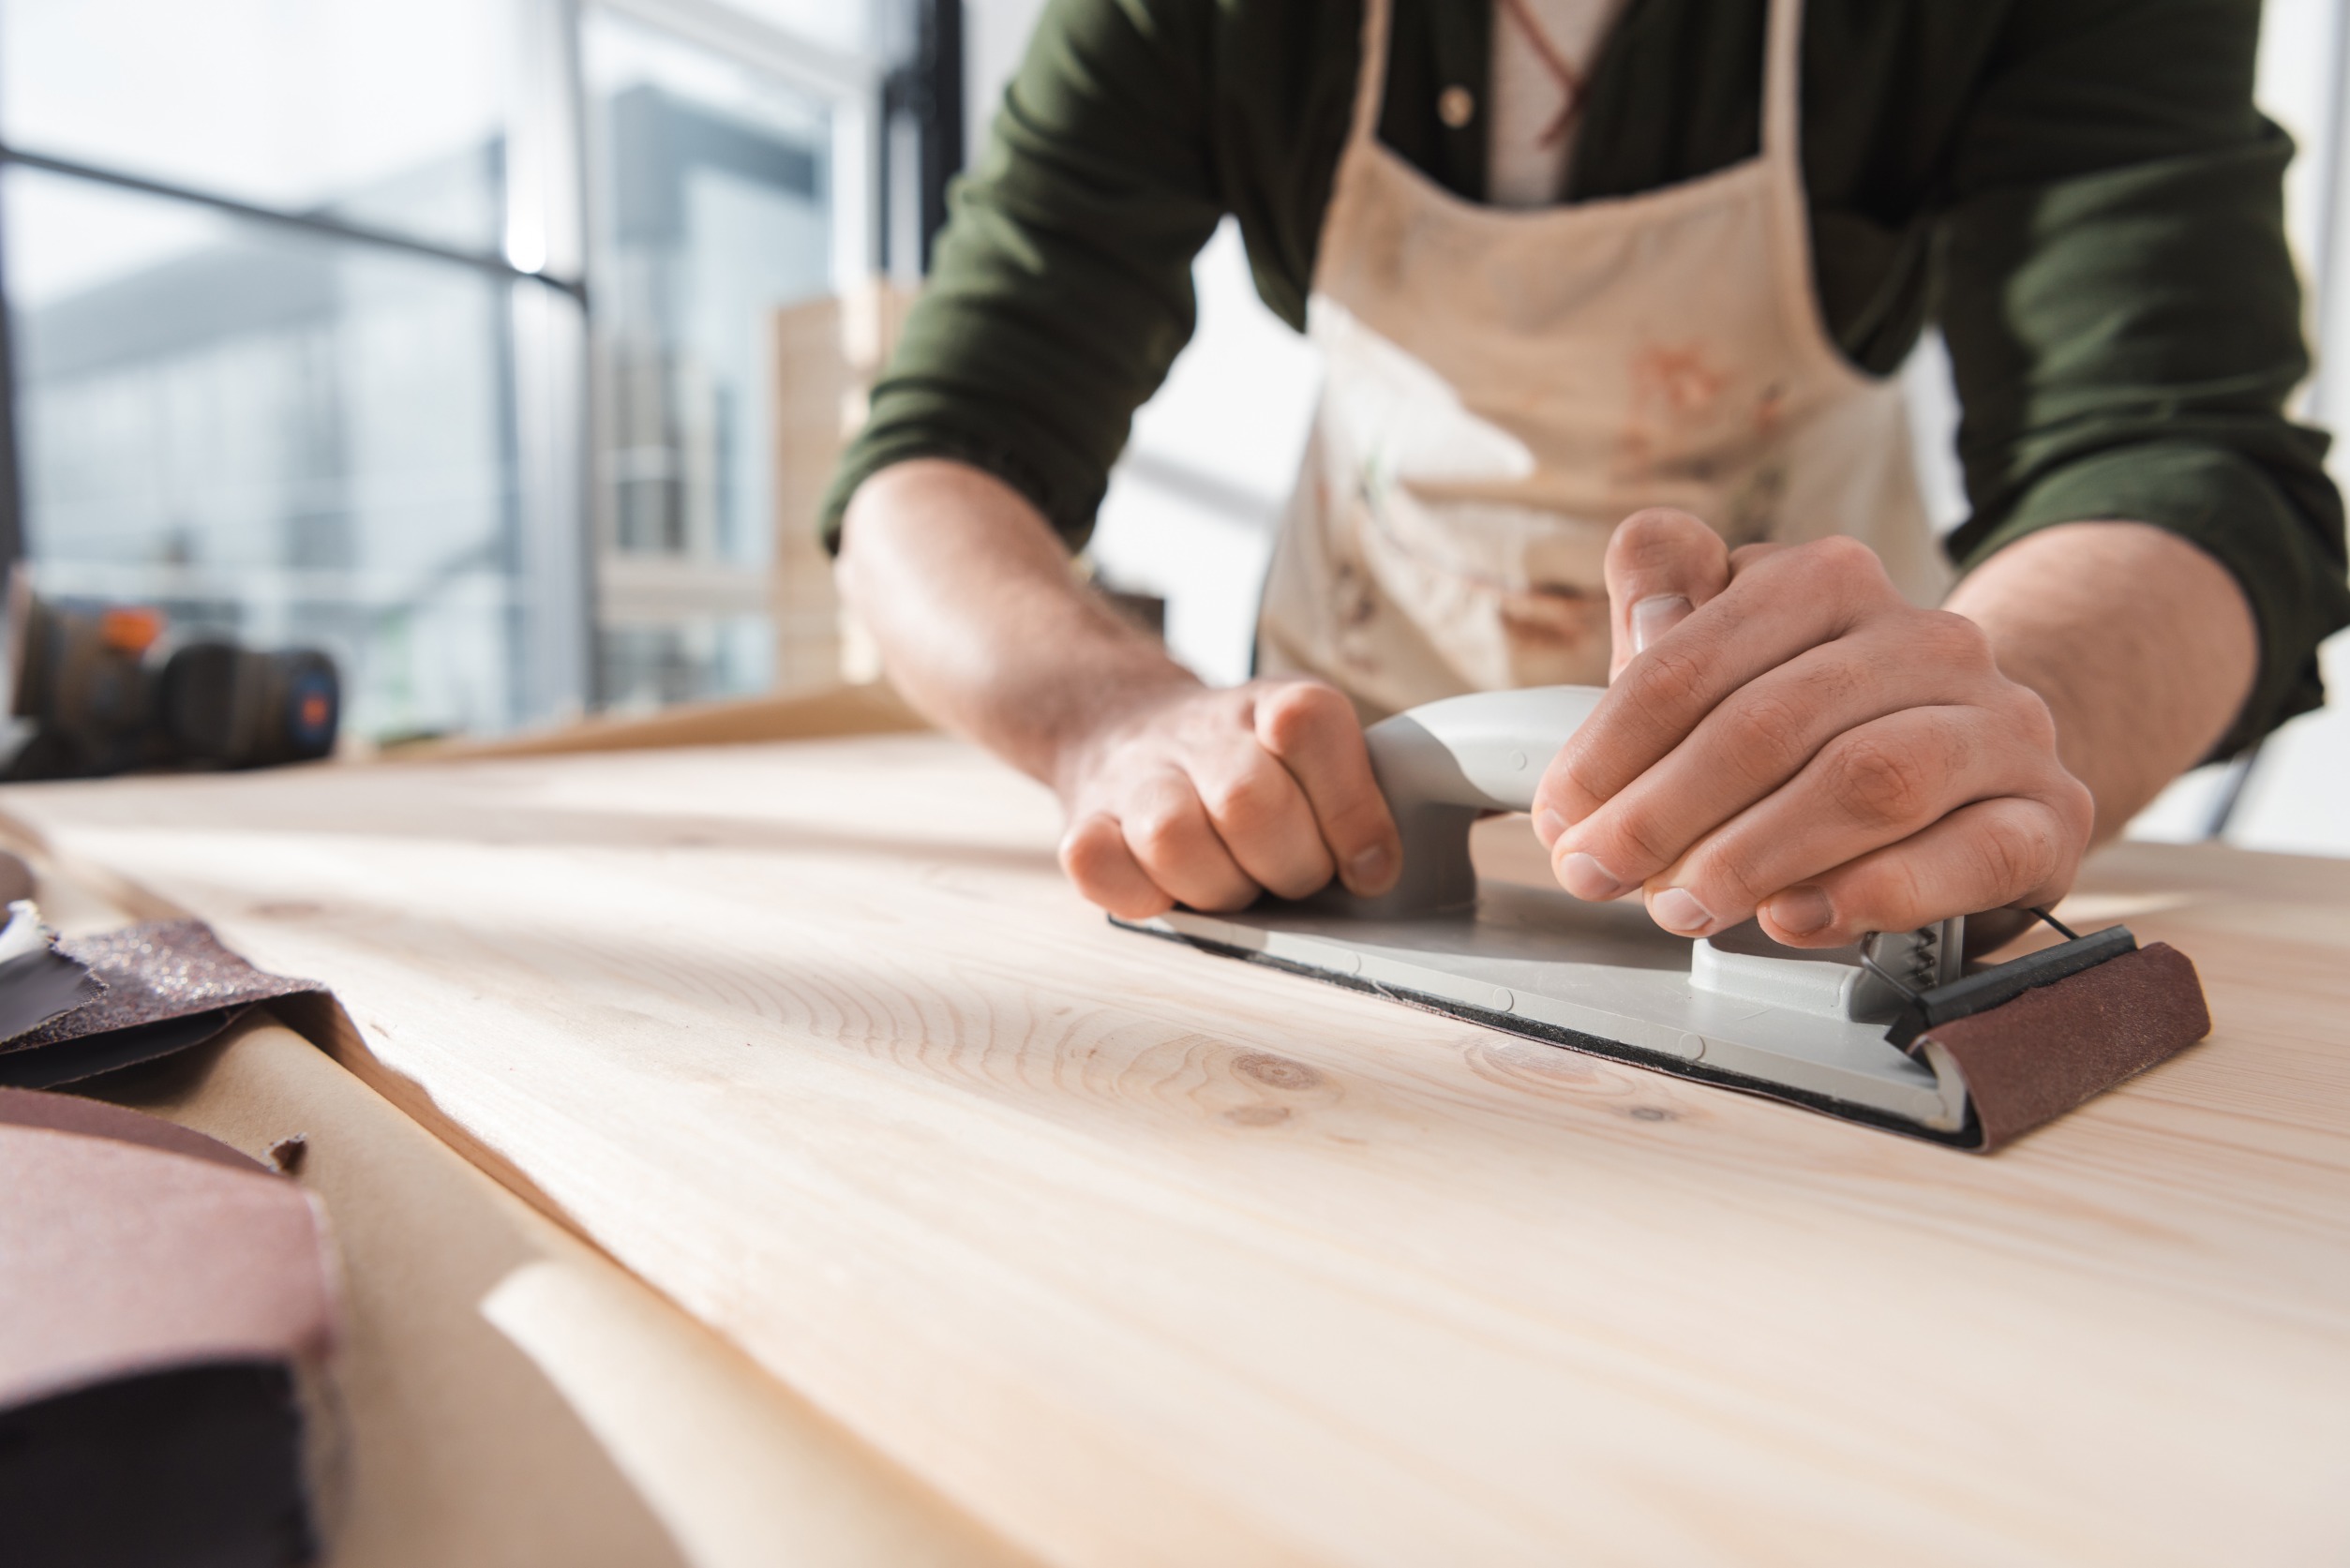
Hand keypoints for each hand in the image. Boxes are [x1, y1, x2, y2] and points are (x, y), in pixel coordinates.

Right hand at [1055, 677, 1403, 918]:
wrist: (1123, 727)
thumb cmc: (1245, 766)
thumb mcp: (1314, 757)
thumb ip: (1358, 798)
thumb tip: (1375, 870)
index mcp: (1273, 705)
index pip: (1310, 725)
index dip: (1350, 811)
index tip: (1367, 869)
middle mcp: (1202, 731)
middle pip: (1248, 800)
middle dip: (1288, 866)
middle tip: (1292, 875)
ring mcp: (1136, 774)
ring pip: (1172, 836)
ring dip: (1216, 886)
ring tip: (1231, 882)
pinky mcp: (1083, 821)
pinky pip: (1095, 864)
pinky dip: (1135, 891)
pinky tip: (1163, 887)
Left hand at [1531, 510, 2095, 945]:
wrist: (1974, 755)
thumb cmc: (1816, 711)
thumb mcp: (1728, 645)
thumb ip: (1670, 605)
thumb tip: (1647, 606)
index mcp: (1827, 580)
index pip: (1691, 657)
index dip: (1609, 745)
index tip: (1561, 815)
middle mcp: (1924, 637)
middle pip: (1768, 723)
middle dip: (1662, 812)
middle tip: (1599, 874)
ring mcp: (1998, 723)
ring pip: (1868, 781)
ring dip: (1753, 855)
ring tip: (1681, 905)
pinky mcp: (2049, 813)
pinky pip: (1967, 853)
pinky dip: (1870, 891)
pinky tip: (1795, 917)